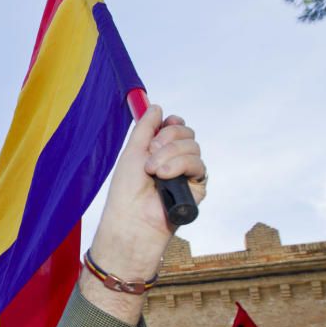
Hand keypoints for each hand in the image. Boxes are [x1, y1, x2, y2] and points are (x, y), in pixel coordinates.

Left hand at [81, 105, 205, 320]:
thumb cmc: (125, 191)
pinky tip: (165, 177)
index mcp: (158, 152)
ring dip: (170, 155)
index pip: (176, 127)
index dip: (172, 124)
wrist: (132, 219)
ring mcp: (187, 175)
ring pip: (193, 147)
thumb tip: (156, 106)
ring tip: (153, 172)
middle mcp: (175, 162)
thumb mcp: (132, 153)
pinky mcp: (198, 188)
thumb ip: (145, 128)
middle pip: (186, 133)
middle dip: (167, 140)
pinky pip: (199, 165)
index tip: (163, 126)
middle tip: (149, 156)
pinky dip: (181, 166)